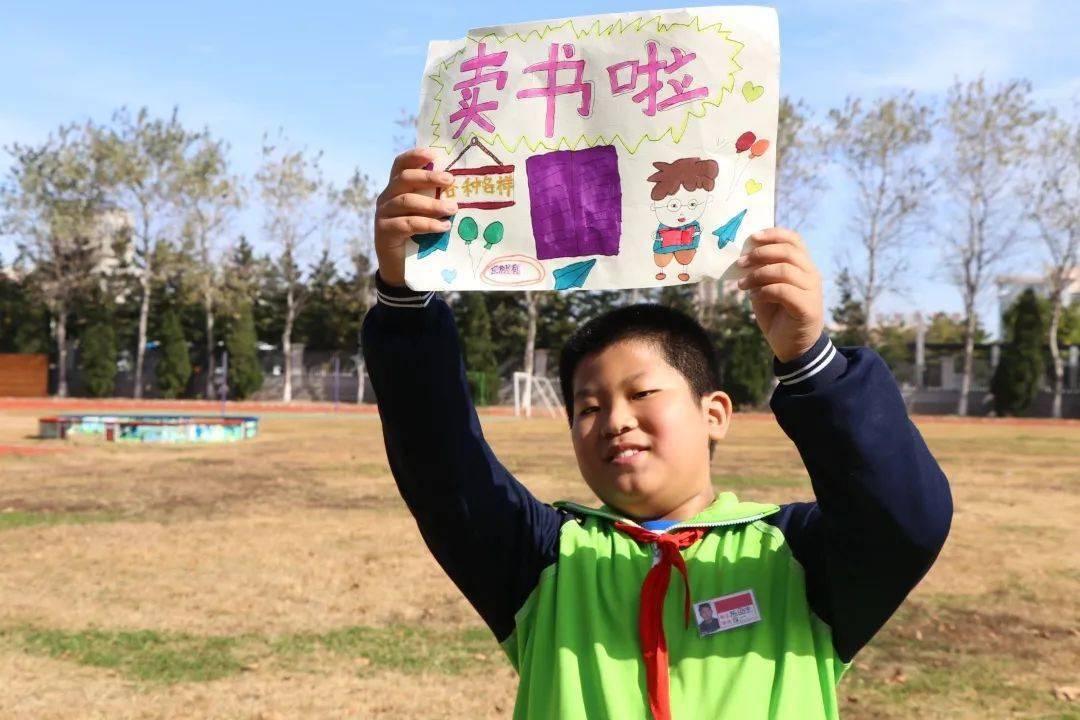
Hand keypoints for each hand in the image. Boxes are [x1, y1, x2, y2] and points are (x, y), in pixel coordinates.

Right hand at [374, 148, 457, 286]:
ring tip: (453, 208)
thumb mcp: (426, 213)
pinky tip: (443, 226)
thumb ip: (435, 198)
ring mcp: (383, 214)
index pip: (400, 165)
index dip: (414, 156)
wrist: (400, 267)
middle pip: (404, 179)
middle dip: (428, 177)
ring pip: (406, 201)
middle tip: (451, 180)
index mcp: (396, 188)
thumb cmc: (418, 236)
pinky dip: (427, 224)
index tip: (433, 154)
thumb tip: (463, 186)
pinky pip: (407, 224)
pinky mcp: (384, 232)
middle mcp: (387, 197)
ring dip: (432, 204)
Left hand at [735, 228, 823, 362]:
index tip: (752, 237)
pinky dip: (764, 291)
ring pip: (785, 270)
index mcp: (803, 266)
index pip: (794, 240)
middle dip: (761, 254)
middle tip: (740, 263)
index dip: (774, 235)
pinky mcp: (807, 307)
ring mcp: (812, 291)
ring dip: (758, 274)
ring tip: (743, 285)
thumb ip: (760, 272)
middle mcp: (811, 274)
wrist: (792, 346)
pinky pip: (783, 291)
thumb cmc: (778, 314)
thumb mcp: (765, 289)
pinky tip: (753, 297)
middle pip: (788, 252)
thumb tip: (744, 257)